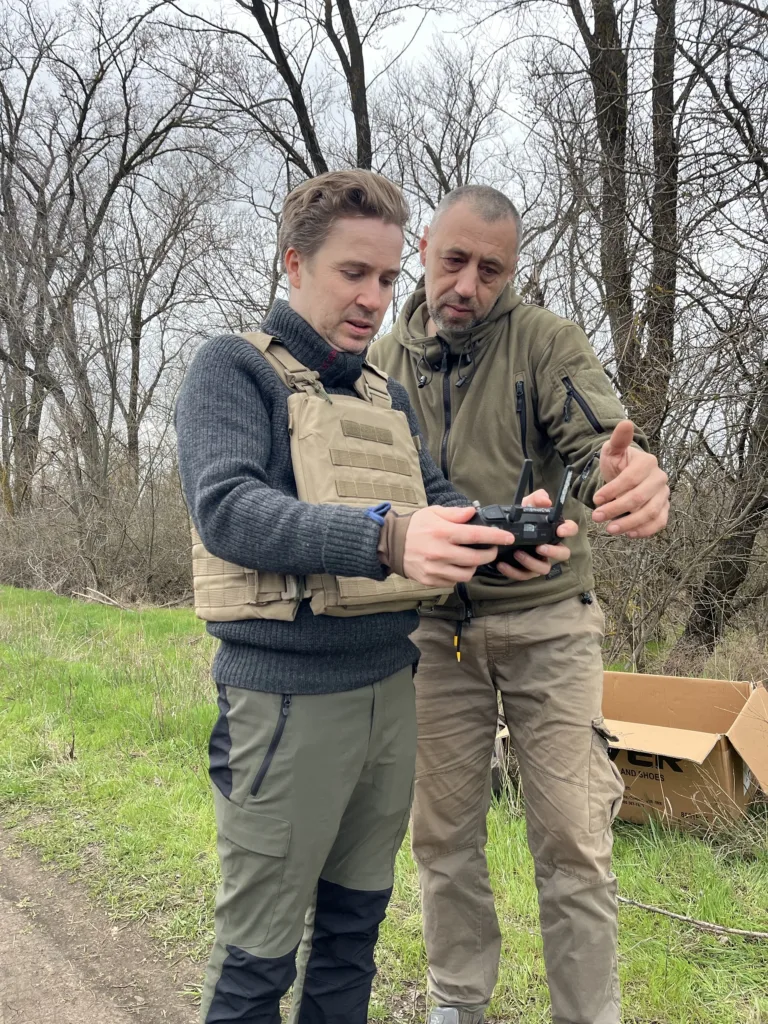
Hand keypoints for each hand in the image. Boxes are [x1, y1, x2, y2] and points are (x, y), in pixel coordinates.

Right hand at [403, 505, 516, 586]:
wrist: (391, 545)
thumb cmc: (415, 527)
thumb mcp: (433, 513)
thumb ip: (455, 514)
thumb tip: (473, 512)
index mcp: (443, 533)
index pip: (476, 535)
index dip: (496, 537)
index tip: (508, 538)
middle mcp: (440, 552)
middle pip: (476, 558)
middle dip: (489, 554)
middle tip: (490, 549)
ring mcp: (435, 569)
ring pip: (467, 574)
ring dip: (474, 567)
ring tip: (471, 559)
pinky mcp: (431, 580)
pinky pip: (453, 582)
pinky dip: (458, 575)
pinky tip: (454, 566)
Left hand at [495, 488, 577, 580]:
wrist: (498, 533)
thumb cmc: (519, 519)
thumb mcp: (525, 506)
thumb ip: (535, 499)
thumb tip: (545, 501)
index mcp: (553, 530)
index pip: (570, 529)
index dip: (568, 530)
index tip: (560, 531)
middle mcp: (550, 547)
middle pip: (563, 554)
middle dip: (553, 552)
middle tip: (540, 547)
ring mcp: (539, 561)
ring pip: (544, 568)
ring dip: (531, 562)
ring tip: (517, 553)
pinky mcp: (526, 571)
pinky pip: (524, 575)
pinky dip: (513, 571)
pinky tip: (502, 564)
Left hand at [593, 420, 668, 537]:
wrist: (625, 476)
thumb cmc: (617, 463)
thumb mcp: (612, 451)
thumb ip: (618, 439)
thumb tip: (625, 423)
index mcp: (647, 462)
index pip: (631, 479)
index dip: (613, 490)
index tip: (595, 499)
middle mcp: (659, 478)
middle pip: (639, 498)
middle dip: (616, 509)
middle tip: (597, 517)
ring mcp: (664, 495)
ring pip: (650, 512)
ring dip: (629, 523)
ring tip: (610, 529)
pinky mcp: (664, 509)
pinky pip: (660, 523)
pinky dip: (646, 530)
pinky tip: (629, 534)